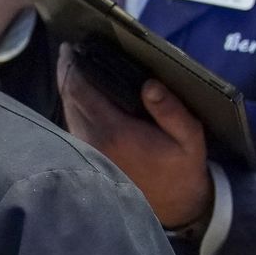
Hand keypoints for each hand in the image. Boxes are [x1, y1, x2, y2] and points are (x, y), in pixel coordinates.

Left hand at [58, 46, 211, 228]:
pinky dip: (72, 104)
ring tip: (73, 65)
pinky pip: (72, 123)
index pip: (81, 91)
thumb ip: (171, 110)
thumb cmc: (181, 168)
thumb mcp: (189, 138)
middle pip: (68, 98)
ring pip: (66, 110)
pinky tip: (81, 92)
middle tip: (69, 50)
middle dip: (66, 72)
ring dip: (67, 87)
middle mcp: (92, 141)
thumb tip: (150, 84)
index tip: (70, 47)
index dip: (71, 66)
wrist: (174, 207)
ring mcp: (86, 150)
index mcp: (115, 133)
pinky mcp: (86, 156)